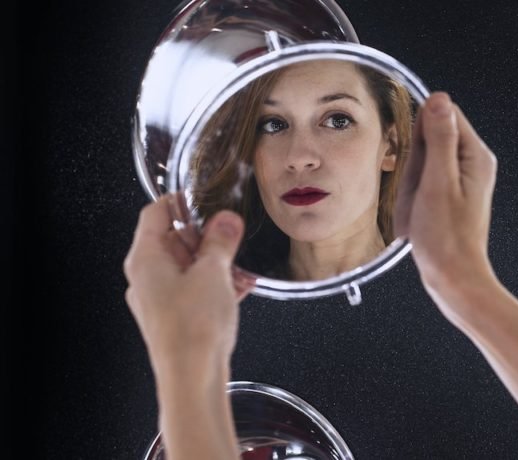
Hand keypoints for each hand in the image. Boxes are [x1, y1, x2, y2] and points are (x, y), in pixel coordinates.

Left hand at [123, 195, 249, 377]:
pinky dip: (214, 283)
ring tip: (241, 264)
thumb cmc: (192, 329)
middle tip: (231, 233)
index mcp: (145, 258)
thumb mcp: (213, 272)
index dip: (180, 201)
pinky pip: (193, 289)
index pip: (155, 212)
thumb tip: (226, 220)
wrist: (192, 378)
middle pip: (172, 239)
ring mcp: (158, 298)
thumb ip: (220, 240)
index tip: (204, 197)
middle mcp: (145, 277)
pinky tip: (239, 286)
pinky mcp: (173, 317)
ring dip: (214, 261)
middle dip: (205, 235)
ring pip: (186, 266)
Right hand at [394, 92, 497, 310]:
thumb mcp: (437, 182)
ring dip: (411, 181)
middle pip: (432, 138)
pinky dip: (413, 195)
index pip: (445, 115)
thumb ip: (439, 139)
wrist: (453, 277)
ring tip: (418, 205)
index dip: (421, 132)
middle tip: (418, 189)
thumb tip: (438, 100)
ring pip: (423, 161)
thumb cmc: (446, 238)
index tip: (416, 157)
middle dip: (415, 161)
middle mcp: (473, 164)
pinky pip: (422, 181)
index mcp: (476, 156)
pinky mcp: (449, 195)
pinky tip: (417, 213)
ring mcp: (461, 180)